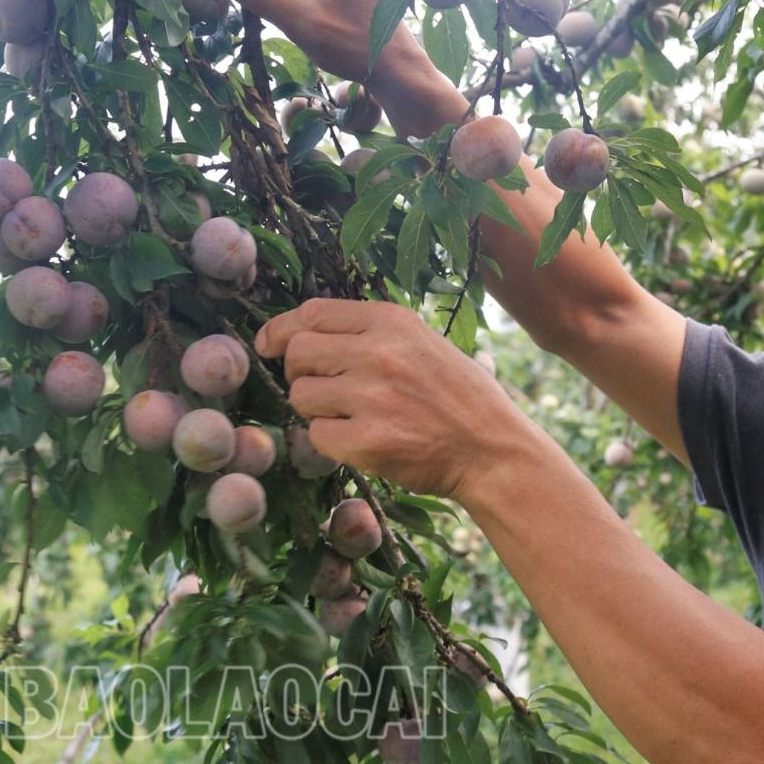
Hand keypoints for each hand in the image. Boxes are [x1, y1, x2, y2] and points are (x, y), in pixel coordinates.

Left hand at [255, 299, 536, 499]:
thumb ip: (373, 334)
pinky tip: (362, 441)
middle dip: (298, 372)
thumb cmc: (460, 398)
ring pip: (301, 396)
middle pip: (298, 352)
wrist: (494, 450)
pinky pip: (317, 436)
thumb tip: (304, 332)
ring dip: (315, 411)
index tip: (268, 345)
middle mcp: (380, 353)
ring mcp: (373, 398)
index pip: (312, 313)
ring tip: (350, 418)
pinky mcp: (368, 441)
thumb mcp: (425, 344)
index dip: (281, 329)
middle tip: (320, 389)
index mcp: (393, 322)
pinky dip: (330, 442)